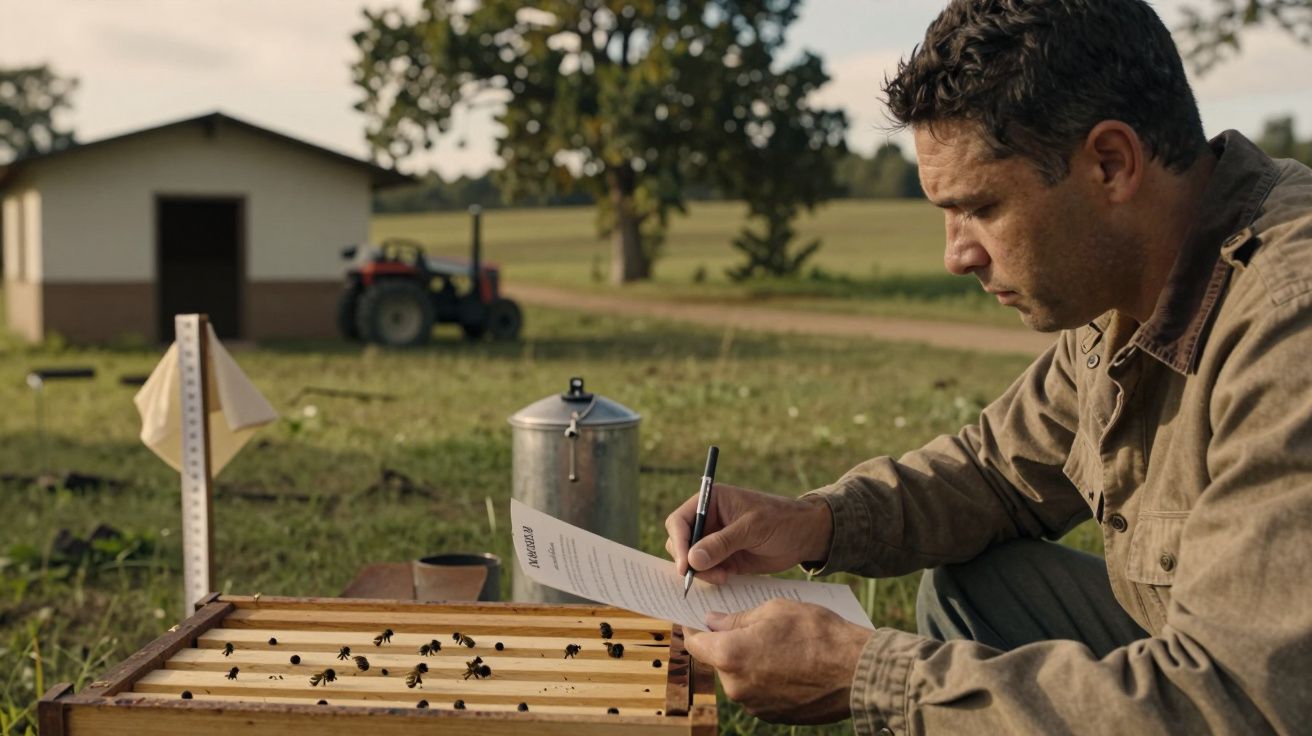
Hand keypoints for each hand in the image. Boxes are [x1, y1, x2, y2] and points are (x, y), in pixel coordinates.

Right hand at [664, 484, 832, 583]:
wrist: (805, 536)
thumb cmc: (782, 520)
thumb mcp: (752, 528)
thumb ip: (722, 543)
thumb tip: (692, 559)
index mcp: (711, 501)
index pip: (680, 521)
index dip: (678, 542)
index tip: (685, 565)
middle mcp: (709, 520)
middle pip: (680, 541)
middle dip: (687, 560)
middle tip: (704, 573)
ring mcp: (715, 540)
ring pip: (691, 559)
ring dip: (700, 571)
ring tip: (722, 576)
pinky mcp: (723, 558)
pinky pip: (706, 570)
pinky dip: (710, 577)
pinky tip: (727, 577)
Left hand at [684, 599, 873, 723]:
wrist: (856, 671)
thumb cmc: (817, 634)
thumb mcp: (774, 610)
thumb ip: (737, 618)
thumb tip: (713, 622)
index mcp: (730, 655)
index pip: (695, 643)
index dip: (693, 629)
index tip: (696, 621)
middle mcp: (736, 686)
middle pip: (719, 661)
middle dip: (729, 644)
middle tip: (752, 627)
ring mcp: (754, 705)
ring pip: (740, 677)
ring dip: (750, 662)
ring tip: (779, 645)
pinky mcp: (773, 716)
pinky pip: (758, 692)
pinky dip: (766, 678)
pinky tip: (789, 664)